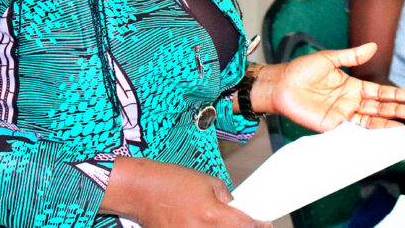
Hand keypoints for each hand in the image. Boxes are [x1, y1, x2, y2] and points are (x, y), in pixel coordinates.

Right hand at [101, 157, 268, 226]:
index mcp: (211, 215)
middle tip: (248, 224)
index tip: (265, 223)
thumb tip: (238, 210)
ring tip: (218, 220)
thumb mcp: (207, 182)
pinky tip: (205, 223)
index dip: (258, 225)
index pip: (244, 226)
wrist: (140, 190)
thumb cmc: (170, 181)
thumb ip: (226, 199)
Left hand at [264, 43, 404, 131]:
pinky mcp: (332, 126)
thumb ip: (352, 56)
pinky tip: (380, 136)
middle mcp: (349, 102)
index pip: (377, 92)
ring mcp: (342, 115)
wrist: (281, 84)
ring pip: (369, 121)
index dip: (393, 94)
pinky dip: (366, 134)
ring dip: (386, 124)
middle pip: (377, 108)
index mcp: (351, 86)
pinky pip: (352, 131)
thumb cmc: (301, 70)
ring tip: (403, 126)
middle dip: (395, 110)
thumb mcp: (330, 59)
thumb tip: (373, 46)